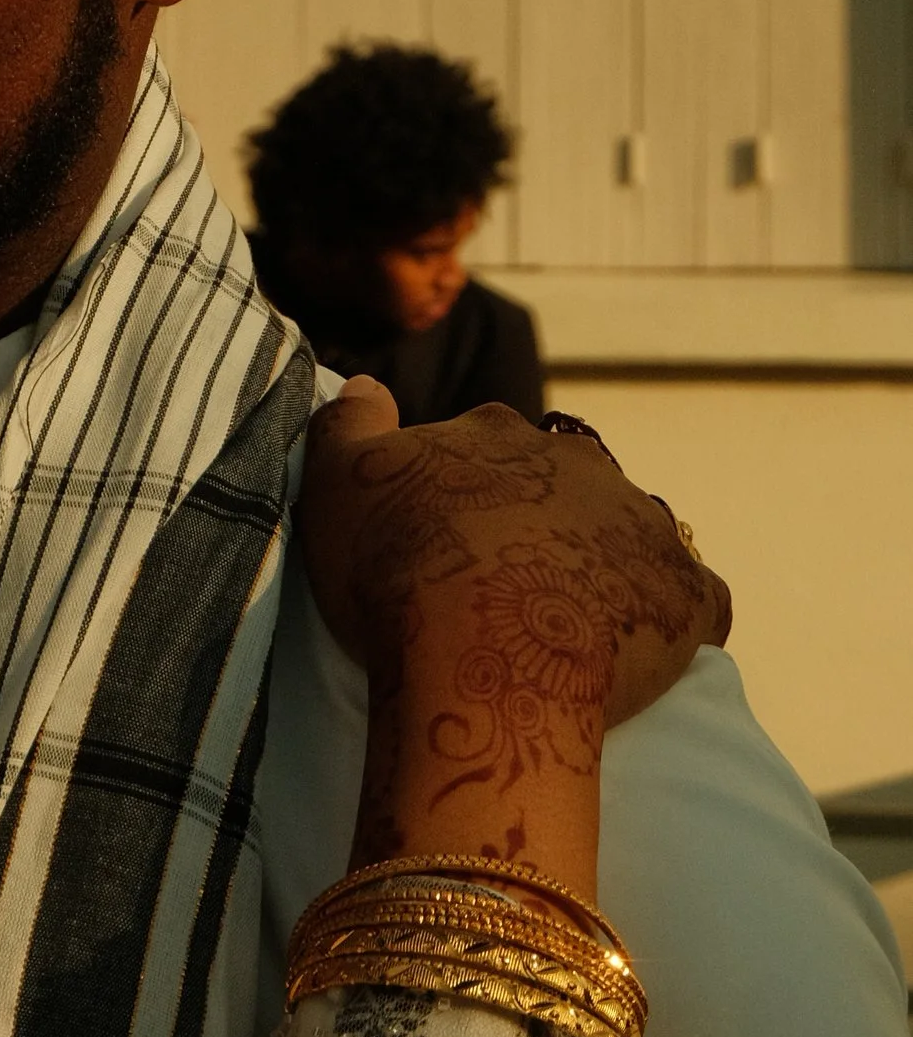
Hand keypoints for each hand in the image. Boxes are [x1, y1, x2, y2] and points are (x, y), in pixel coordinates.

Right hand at [297, 385, 730, 892]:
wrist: (478, 654)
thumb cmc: (396, 566)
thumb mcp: (338, 480)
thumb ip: (351, 420)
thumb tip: (369, 382)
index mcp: (499, 434)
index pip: (489, 447)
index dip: (465, 491)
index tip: (443, 538)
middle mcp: (580, 463)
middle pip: (565, 486)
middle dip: (543, 522)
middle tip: (503, 586)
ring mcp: (642, 524)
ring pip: (629, 533)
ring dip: (606, 563)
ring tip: (567, 624)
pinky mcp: (688, 595)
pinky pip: (697, 599)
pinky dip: (674, 617)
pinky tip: (645, 647)